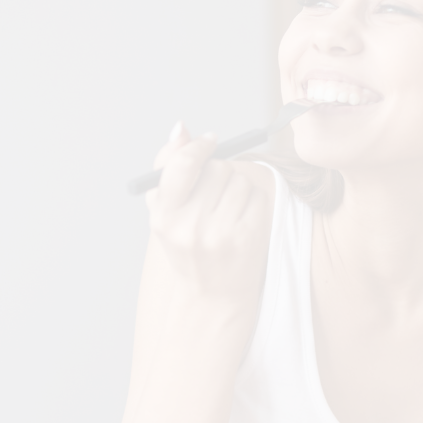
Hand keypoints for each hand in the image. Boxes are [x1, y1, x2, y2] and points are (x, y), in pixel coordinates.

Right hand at [145, 121, 270, 301]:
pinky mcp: (248, 238)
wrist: (213, 294)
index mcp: (164, 218)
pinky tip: (241, 219)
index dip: (198, 147)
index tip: (208, 142)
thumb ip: (167, 165)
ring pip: (240, 180)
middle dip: (219, 172)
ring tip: (227, 210)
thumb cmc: (187, 246)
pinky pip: (257, 195)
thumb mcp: (165, 211)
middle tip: (215, 192)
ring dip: (237, 186)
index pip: (182, 166)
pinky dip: (252, 201)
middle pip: (217, 168)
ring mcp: (221, 234)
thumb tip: (181, 128)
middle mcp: (190, 227)